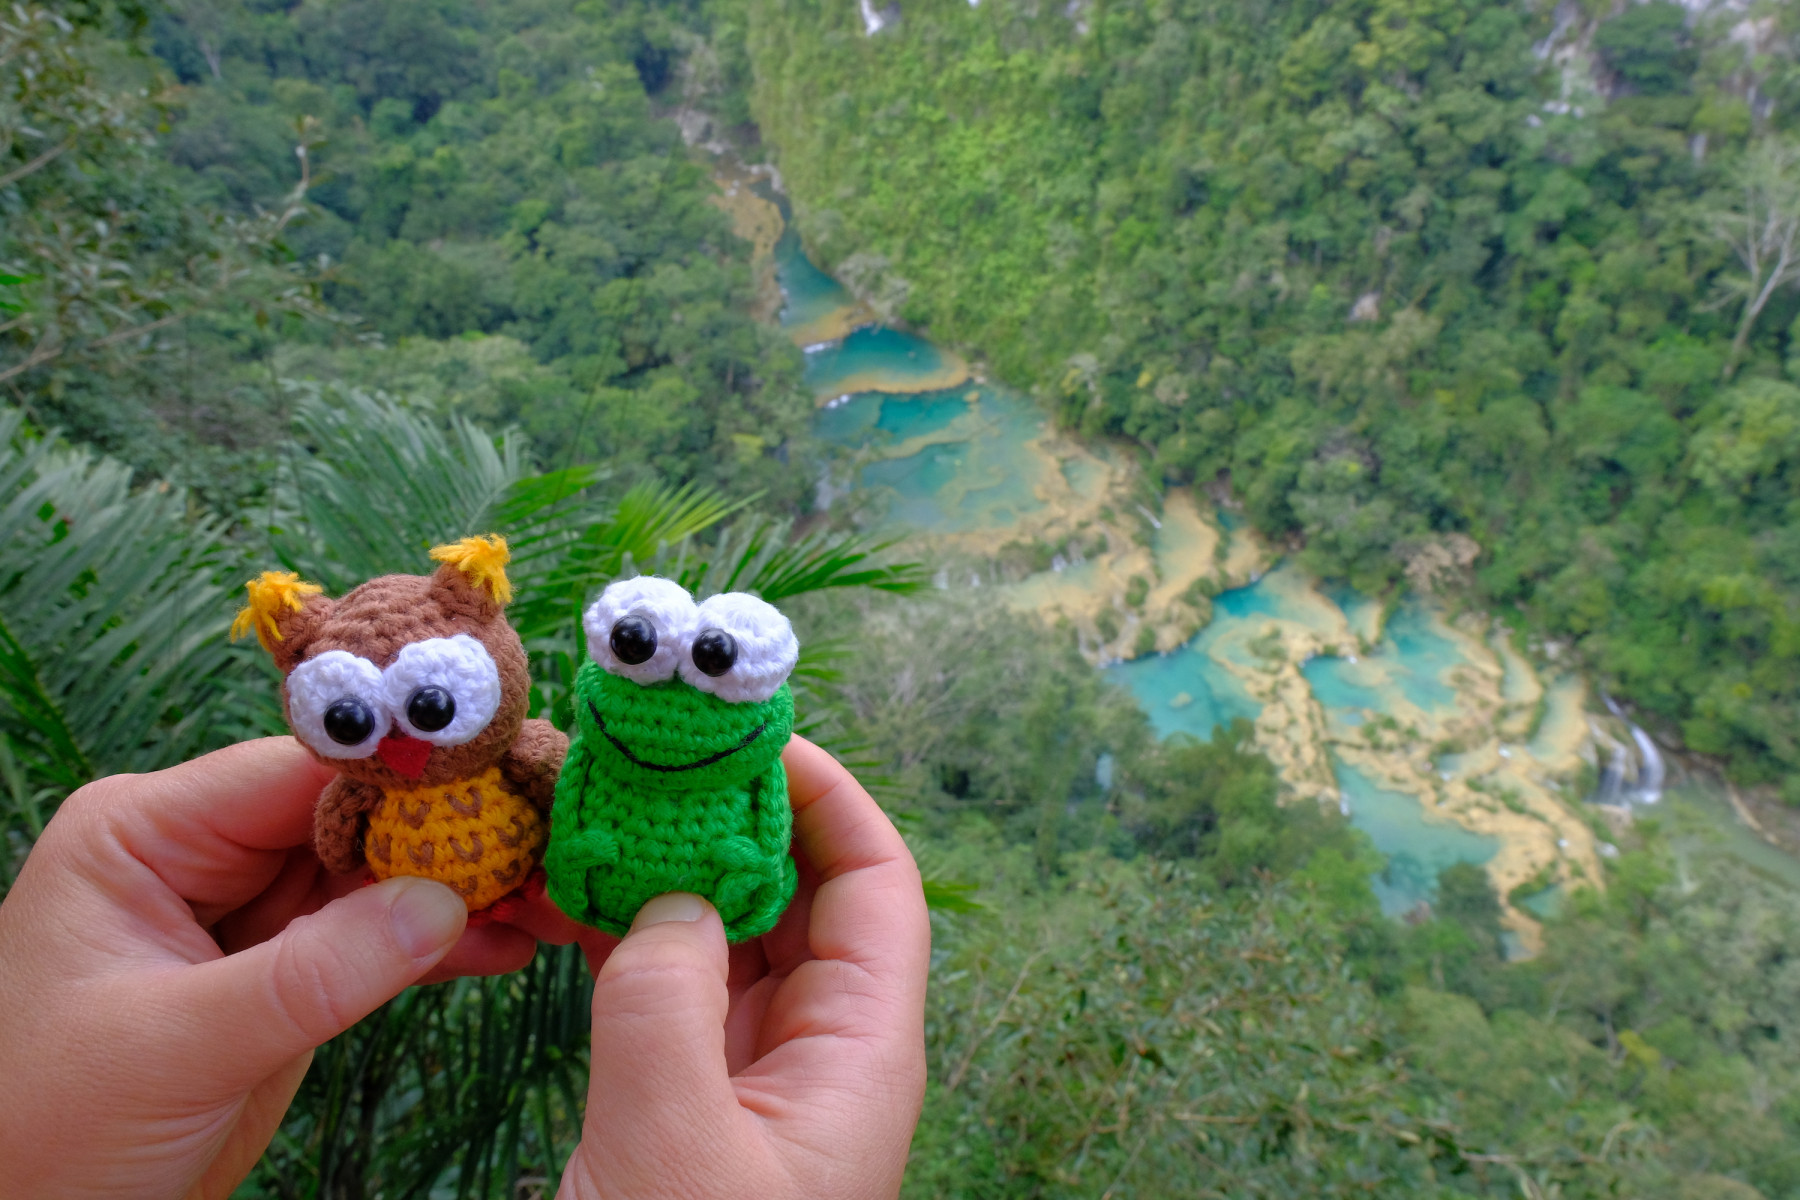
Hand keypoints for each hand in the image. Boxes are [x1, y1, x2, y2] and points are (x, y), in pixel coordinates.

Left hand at [0, 737, 555, 1198]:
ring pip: (382, 875)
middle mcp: (202, 855)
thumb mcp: (174, 1046)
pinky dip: (447, 944)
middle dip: (456, 832)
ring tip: (559, 895)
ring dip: (468, 888)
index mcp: (147, 834)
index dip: (405, 779)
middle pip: (355, 817)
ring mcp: (250, 916)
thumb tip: (443, 905)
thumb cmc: (44, 1133)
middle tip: (556, 842)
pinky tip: (516, 944)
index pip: (298, 776)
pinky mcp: (287, 975)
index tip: (508, 783)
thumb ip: (311, 973)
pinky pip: (381, 941)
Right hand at [557, 735, 929, 1199]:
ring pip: (727, 937)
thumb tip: (666, 898)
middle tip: (655, 756)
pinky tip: (570, 895)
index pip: (878, 884)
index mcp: (859, 1054)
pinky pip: (670, 989)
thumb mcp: (674, 1146)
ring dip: (669, 873)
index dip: (829, 797)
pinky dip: (625, 936)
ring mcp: (752, 1075)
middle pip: (800, 896)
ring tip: (601, 806)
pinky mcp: (687, 1101)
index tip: (753, 737)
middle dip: (734, 819)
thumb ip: (665, 1009)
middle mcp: (818, 1051)